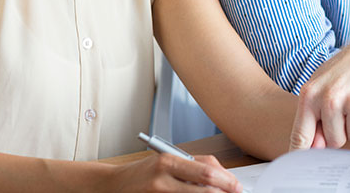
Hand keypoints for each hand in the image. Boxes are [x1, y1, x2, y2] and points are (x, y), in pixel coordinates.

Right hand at [110, 154, 241, 192]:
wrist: (112, 185)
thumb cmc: (141, 173)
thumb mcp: (166, 161)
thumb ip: (193, 165)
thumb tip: (223, 175)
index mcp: (168, 161)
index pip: (206, 171)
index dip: (227, 180)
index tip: (237, 185)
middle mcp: (163, 179)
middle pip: (205, 188)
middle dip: (224, 192)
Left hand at [290, 34, 349, 149]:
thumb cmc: (346, 69)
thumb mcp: (321, 84)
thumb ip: (313, 115)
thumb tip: (314, 148)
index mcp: (311, 94)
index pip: (301, 135)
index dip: (300, 155)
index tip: (301, 168)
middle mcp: (331, 98)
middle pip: (334, 141)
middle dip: (343, 131)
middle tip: (349, 108)